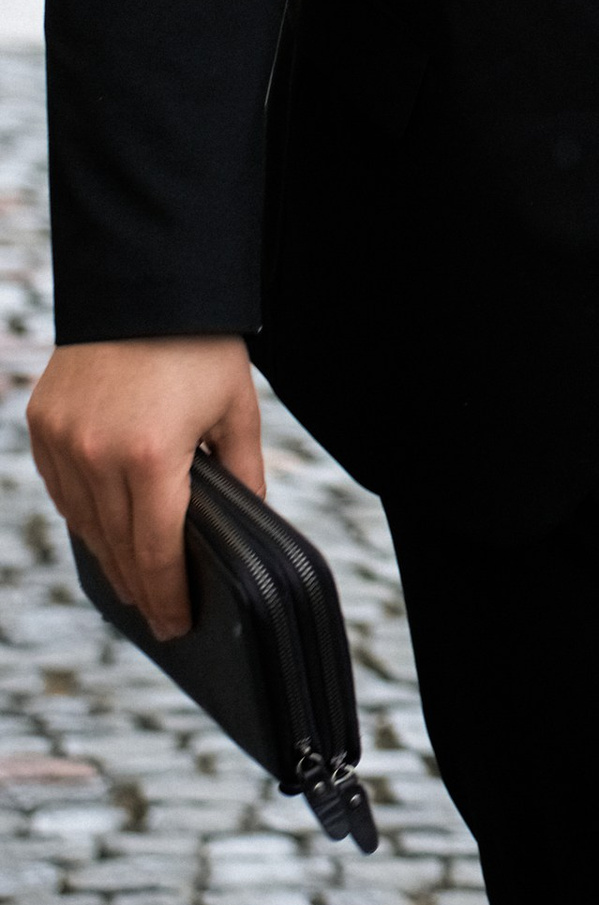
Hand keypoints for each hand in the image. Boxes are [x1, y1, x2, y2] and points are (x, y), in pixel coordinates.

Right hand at [27, 337, 264, 640]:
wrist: (143, 281)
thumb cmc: (199, 344)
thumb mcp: (237, 408)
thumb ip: (243, 473)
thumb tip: (252, 521)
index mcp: (151, 457)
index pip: (157, 551)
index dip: (167, 594)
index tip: (176, 622)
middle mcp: (96, 455)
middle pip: (117, 546)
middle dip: (141, 587)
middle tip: (159, 616)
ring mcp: (62, 441)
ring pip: (84, 524)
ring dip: (109, 556)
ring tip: (134, 582)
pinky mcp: (41, 425)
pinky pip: (62, 490)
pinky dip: (83, 515)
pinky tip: (103, 531)